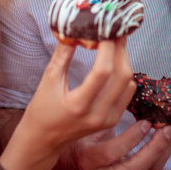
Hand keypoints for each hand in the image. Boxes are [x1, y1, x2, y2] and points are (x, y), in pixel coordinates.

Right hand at [19, 38, 137, 157]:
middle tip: (116, 31)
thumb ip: (63, 54)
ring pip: (128, 82)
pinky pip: (127, 92)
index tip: (106, 30)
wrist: (44, 140)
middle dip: (120, 50)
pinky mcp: (113, 120)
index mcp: (78, 105)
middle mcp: (97, 115)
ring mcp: (108, 120)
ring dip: (124, 60)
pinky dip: (125, 73)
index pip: (102, 71)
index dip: (108, 47)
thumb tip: (76, 29)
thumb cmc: (42, 109)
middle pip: (121, 75)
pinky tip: (116, 61)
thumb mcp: (48, 79)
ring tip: (115, 43)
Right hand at [69, 119, 170, 169]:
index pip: (112, 153)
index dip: (132, 138)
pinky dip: (163, 154)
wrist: (71, 166)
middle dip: (156, 147)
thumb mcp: (84, 128)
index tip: (146, 122)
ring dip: (165, 150)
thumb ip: (101, 117)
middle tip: (168, 126)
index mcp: (88, 162)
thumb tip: (124, 90)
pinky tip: (169, 138)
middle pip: (136, 168)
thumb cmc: (77, 140)